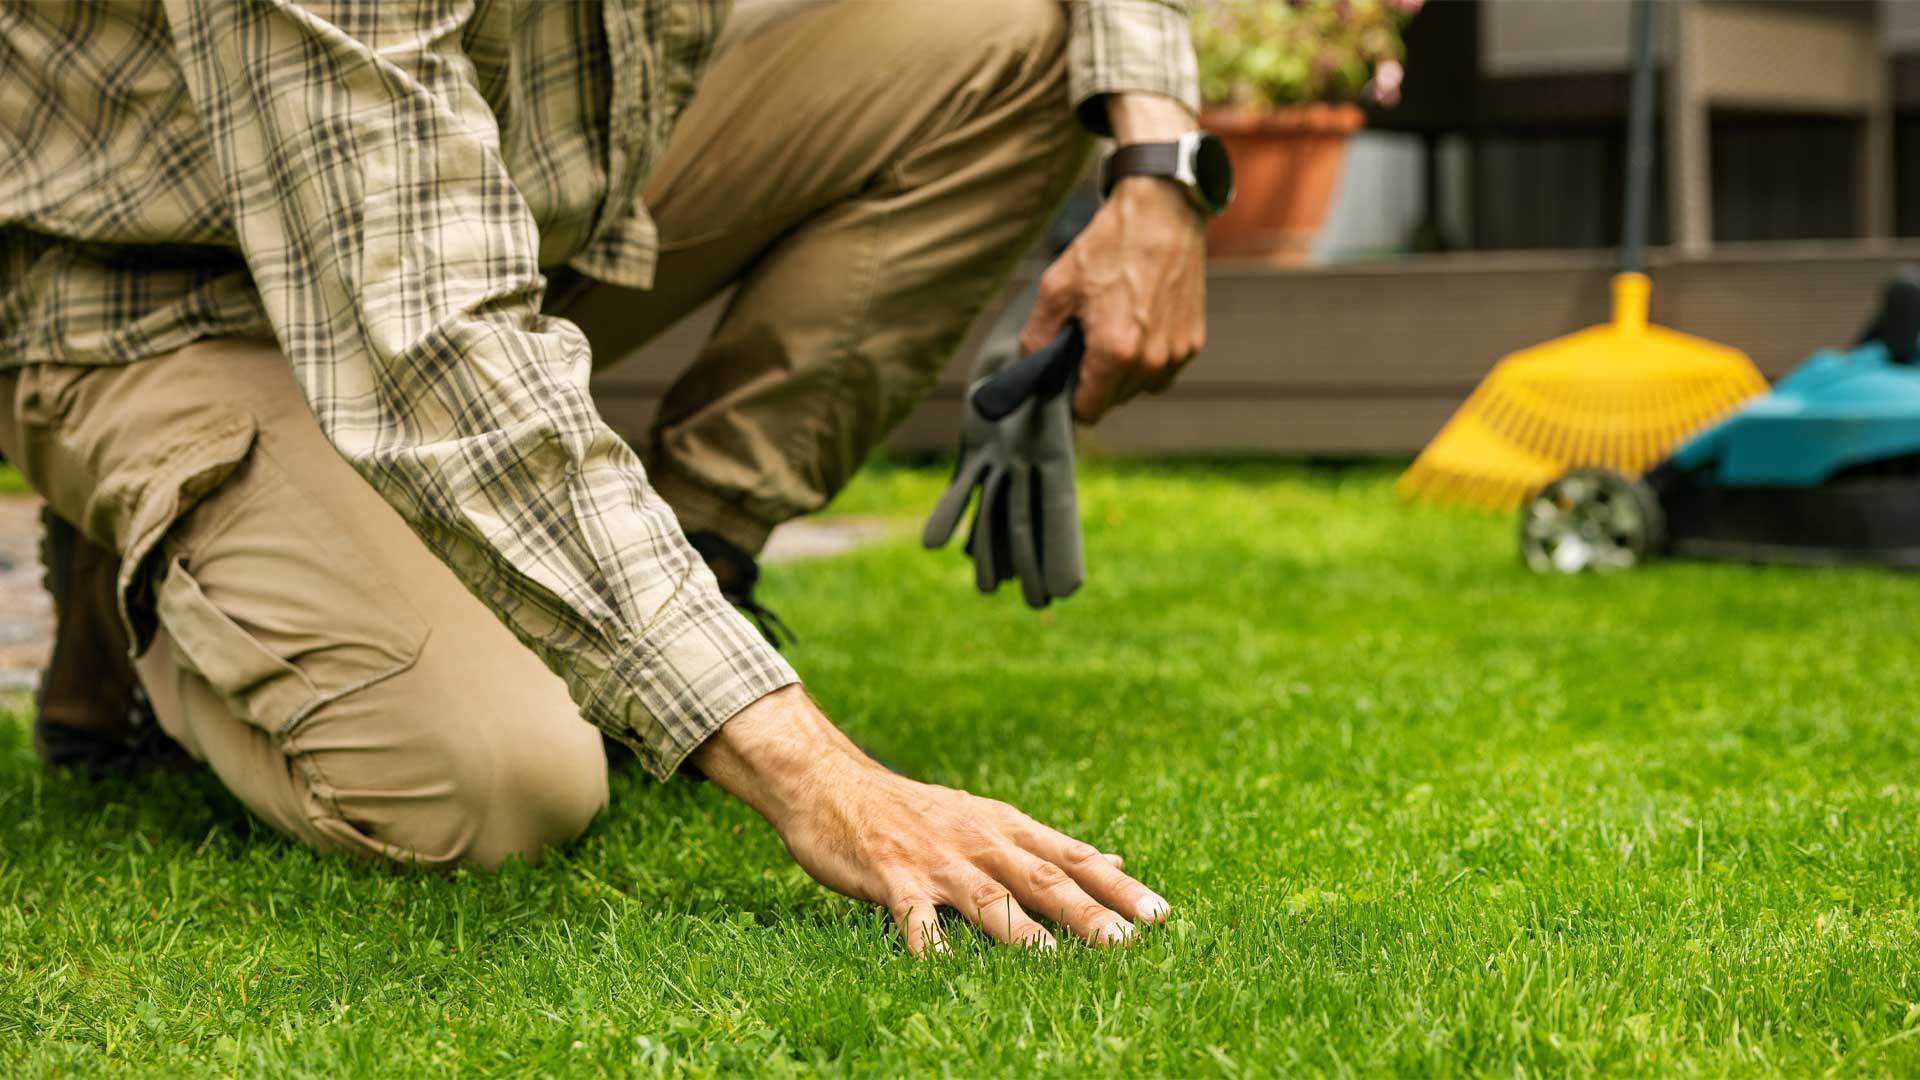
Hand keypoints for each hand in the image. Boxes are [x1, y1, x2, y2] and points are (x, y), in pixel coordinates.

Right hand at [694, 685, 1169, 954]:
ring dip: (1020, 929)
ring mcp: (936, 860)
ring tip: (1053, 960)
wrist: (831, 782)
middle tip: (1128, 943)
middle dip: (1086, 912)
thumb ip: (1046, 848)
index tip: (1161, 916)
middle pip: (1043, 878)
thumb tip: (1112, 863)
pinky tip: (946, 967)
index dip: (1118, 888)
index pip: (1074, 857)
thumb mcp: (988, 820)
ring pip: (987, 895)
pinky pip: (914, 916)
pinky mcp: (892, 877)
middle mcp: (980, 840)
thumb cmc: (914, 812)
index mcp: (1006, 828)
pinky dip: (930, 942)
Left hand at [1020, 93, 1207, 423]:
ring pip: (1141, 388)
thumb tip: (1030, 368)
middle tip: (1086, 344)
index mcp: (1115, 352)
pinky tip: (1138, 327)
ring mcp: (1176, 353)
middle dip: (1097, 383)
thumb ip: (1037, 338)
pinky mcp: (1194, 341)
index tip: (1064, 377)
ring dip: (1124, 374)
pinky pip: (1163, 371)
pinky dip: (1148, 360)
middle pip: (1115, 401)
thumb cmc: (1107, 247)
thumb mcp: (1056, 288)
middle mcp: (1151, 360)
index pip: (1089, 410)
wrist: (1162, 212)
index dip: (1071, 399)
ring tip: (1113, 332)